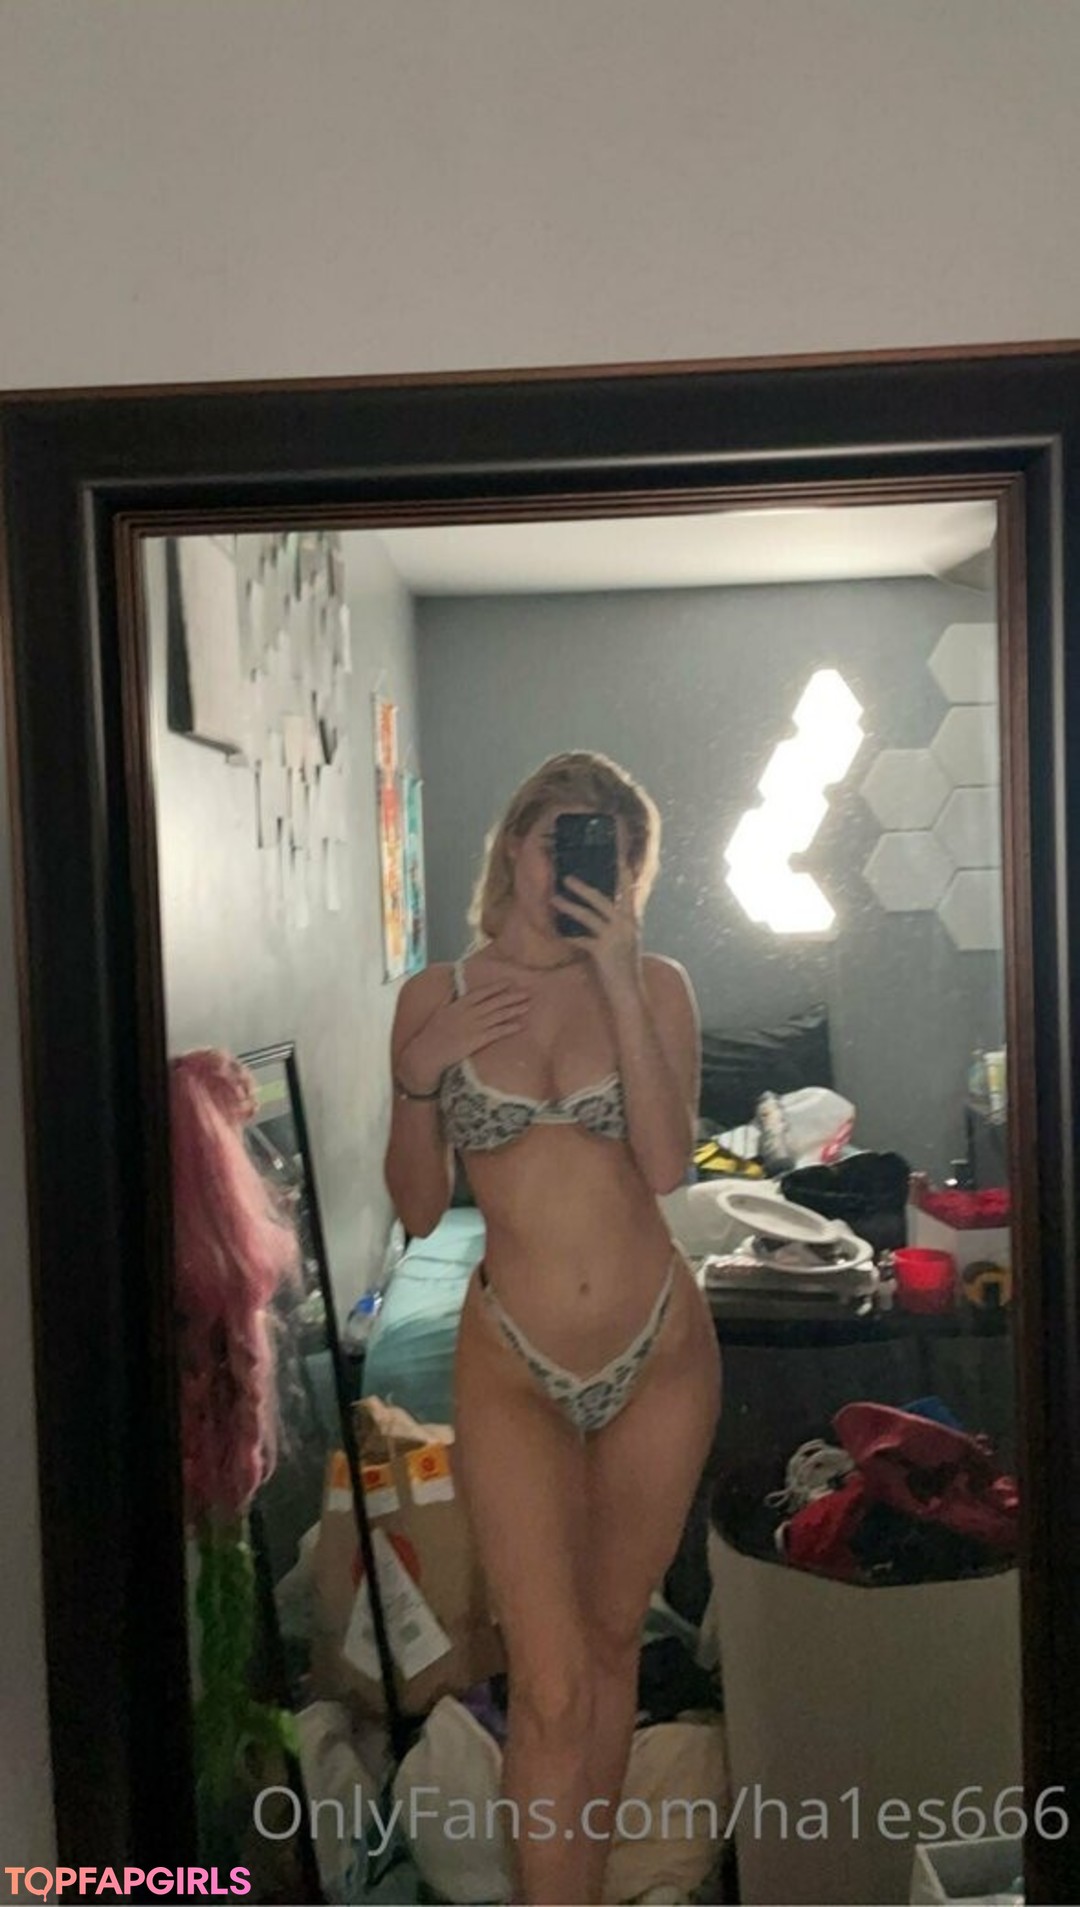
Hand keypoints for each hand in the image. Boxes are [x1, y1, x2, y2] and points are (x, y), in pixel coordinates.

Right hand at [397, 980, 529, 1092]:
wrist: (428, 1051)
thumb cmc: (432, 1033)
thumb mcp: (441, 1012)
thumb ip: (450, 1000)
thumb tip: (455, 991)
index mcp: (460, 1004)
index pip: (482, 992)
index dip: (497, 987)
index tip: (509, 982)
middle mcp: (469, 1013)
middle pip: (495, 1002)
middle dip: (512, 996)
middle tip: (527, 992)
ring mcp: (474, 1026)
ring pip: (499, 1015)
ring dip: (515, 1009)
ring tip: (527, 1005)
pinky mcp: (477, 1040)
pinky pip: (497, 1032)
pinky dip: (509, 1028)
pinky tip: (520, 1025)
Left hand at [551, 873, 641, 991]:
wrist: (630, 992)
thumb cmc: (624, 967)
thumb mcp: (627, 941)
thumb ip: (618, 924)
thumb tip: (603, 909)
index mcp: (632, 920)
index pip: (628, 891)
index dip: (623, 873)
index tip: (618, 857)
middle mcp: (626, 925)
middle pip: (603, 899)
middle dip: (583, 887)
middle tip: (567, 877)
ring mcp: (614, 937)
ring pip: (588, 916)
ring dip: (569, 906)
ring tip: (554, 899)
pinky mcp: (602, 951)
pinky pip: (581, 939)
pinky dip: (568, 935)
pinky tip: (558, 932)